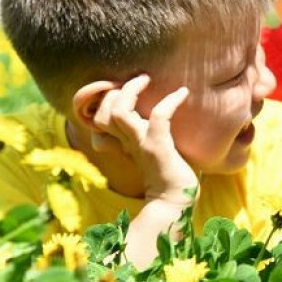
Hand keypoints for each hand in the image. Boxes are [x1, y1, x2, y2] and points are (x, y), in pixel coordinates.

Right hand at [91, 74, 196, 204]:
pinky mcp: (159, 148)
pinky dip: (169, 101)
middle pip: (103, 114)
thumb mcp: (148, 150)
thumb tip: (149, 115)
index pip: (98, 120)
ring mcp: (141, 144)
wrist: (174, 201)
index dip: (104, 101)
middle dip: (115, 92)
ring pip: (119, 113)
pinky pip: (159, 117)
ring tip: (146, 79)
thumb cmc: (167, 175)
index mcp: (123, 142)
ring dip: (131, 91)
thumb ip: (141, 135)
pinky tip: (183, 92)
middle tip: (140, 81)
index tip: (125, 88)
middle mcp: (127, 142)